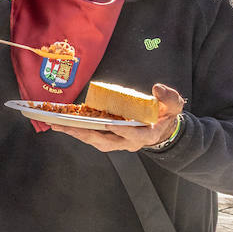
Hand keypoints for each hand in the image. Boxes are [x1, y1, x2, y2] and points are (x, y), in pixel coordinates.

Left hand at [48, 84, 184, 151]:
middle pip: (106, 141)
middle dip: (87, 134)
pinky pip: (91, 136)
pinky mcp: (108, 138)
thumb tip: (157, 89)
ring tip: (59, 125)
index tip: (110, 124)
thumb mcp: (172, 105)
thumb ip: (169, 97)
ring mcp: (117, 142)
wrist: (160, 128)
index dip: (122, 131)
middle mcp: (129, 142)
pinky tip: (63, 124)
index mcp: (146, 134)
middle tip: (69, 126)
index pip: (134, 135)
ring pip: (95, 141)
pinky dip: (77, 131)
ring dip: (77, 133)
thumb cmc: (165, 115)